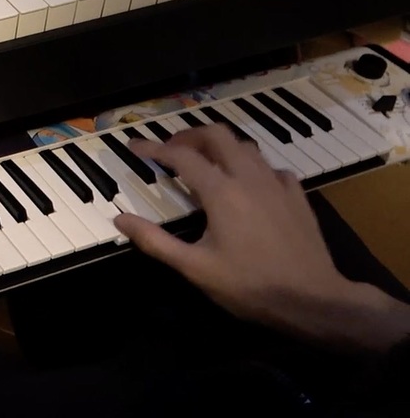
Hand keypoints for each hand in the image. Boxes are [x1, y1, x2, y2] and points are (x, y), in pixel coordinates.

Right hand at [117, 126, 372, 342]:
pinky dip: (251, 165)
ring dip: (220, 146)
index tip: (134, 146)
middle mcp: (249, 178)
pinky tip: (247, 183)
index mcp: (221, 192)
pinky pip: (270, 166)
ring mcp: (277, 184)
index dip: (154, 148)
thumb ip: (155, 241)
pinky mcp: (296, 196)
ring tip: (204, 160)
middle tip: (171, 148)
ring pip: (245, 146)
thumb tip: (121, 219)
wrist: (313, 300)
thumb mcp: (195, 268)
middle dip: (189, 135)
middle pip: (217, 135)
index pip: (181, 156)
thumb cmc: (249, 286)